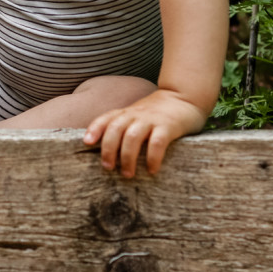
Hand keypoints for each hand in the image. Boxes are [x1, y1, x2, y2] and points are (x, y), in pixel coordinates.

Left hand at [83, 89, 208, 177]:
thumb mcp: (137, 116)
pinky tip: (151, 170)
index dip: (95, 129)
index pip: (106, 118)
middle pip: (115, 129)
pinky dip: (152, 158)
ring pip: (132, 136)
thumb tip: (107, 153)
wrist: (185, 97)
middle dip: (108, 149)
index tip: (86, 142)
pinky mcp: (168, 126)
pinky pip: (157, 143)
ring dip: (127, 157)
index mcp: (126, 113)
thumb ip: (124, 128)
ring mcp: (151, 120)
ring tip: (128, 174)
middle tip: (108, 167)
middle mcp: (136, 115)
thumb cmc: (158, 113)